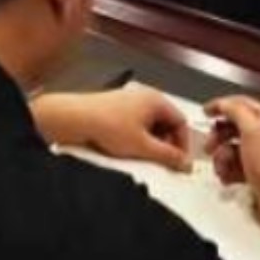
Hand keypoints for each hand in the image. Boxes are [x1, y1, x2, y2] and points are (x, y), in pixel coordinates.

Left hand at [35, 88, 190, 170]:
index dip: (182, 143)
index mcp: (156, 100)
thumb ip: (168, 156)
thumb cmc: (105, 123)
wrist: (76, 118)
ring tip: (143, 155)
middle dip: (166, 143)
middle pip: (166, 123)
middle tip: (162, 160)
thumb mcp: (143, 146)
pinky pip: (136, 124)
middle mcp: (144, 97)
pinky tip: (129, 148)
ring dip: (152, 141)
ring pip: (151, 125)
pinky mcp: (118, 109)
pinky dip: (138, 137)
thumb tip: (183, 163)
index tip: (178, 160)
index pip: (180, 122)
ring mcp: (130, 102)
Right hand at [206, 96, 259, 224]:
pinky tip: (227, 178)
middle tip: (209, 147)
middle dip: (219, 137)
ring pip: (232, 148)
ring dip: (222, 157)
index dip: (222, 105)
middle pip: (235, 127)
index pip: (243, 104)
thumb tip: (224, 104)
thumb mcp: (252, 132)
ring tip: (222, 169)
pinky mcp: (257, 173)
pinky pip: (235, 165)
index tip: (206, 112)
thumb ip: (236, 112)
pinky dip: (228, 171)